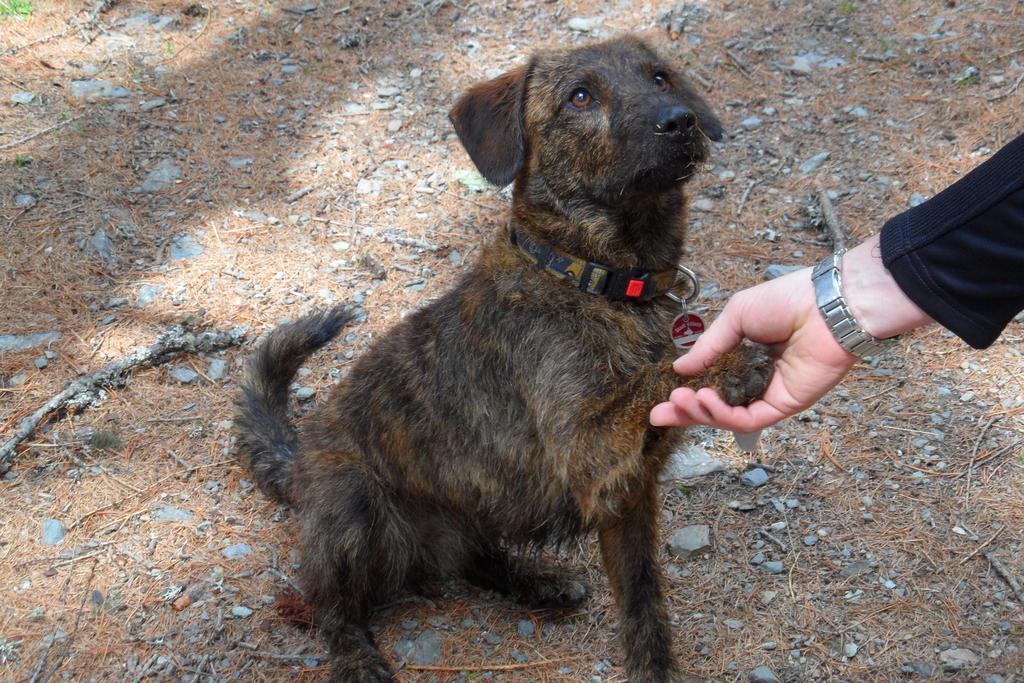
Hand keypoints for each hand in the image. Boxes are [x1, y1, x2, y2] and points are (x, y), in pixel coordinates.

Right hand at [649, 266, 857, 430]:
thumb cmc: (787, 301)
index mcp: (744, 358)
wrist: (826, 305)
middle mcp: (754, 380)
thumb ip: (709, 347)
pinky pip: (749, 419)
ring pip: (729, 417)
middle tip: (659, 415)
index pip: (710, 383)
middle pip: (716, 407)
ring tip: (681, 400)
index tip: (662, 398)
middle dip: (686, 414)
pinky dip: (724, 414)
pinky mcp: (784, 405)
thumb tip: (680, 368)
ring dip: (701, 413)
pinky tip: (706, 399)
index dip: (686, 394)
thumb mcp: (736, 317)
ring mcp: (769, 395)